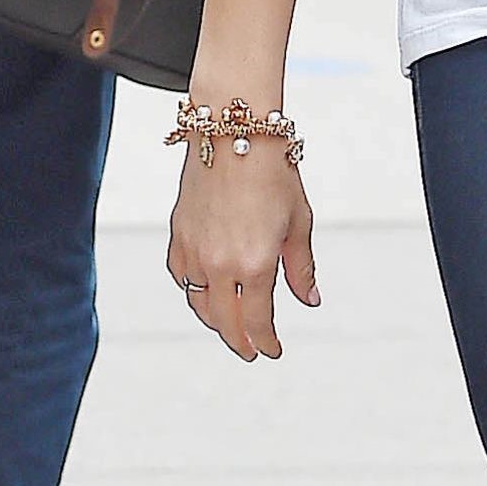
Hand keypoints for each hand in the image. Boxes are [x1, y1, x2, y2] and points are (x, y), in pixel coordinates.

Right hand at [165, 140, 318, 361]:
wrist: (233, 134)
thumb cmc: (272, 173)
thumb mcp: (299, 224)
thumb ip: (300, 268)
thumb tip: (309, 300)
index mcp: (254, 264)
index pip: (257, 321)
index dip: (266, 342)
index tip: (272, 351)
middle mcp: (218, 264)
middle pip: (224, 321)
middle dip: (240, 341)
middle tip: (252, 350)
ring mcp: (193, 251)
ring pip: (198, 303)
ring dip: (215, 320)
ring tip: (232, 325)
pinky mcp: (178, 236)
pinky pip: (181, 277)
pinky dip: (193, 291)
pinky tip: (207, 292)